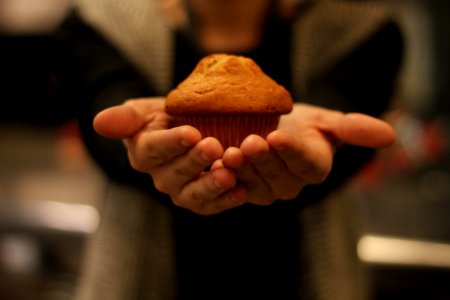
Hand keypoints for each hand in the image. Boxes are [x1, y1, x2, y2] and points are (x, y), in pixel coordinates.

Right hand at [93, 98, 245, 214]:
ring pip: (192, 194)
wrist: (189, 128)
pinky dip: (227, 200)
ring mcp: (181, 191)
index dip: (171, 143)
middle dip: (194, 161)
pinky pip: (211, 205)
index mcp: (144, 152)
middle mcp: (160, 176)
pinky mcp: (201, 200)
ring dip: (210, 186)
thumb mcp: (145, 110)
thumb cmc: (165, 117)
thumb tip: (98, 122)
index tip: (191, 133)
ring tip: (228, 174)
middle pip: (175, 173)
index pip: (153, 149)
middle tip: (213, 146)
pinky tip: (243, 190)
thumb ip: (126, 118)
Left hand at [220, 103, 395, 204]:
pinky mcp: (242, 189)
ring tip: (227, 153)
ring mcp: (265, 190)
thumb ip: (352, 128)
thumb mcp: (327, 120)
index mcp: (314, 168)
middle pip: (277, 176)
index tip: (278, 134)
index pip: (306, 162)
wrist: (274, 126)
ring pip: (253, 184)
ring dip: (240, 170)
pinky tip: (212, 164)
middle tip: (249, 142)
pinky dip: (222, 177)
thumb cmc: (303, 123)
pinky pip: (232, 187)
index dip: (292, 151)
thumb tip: (390, 134)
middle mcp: (291, 185)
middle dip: (263, 160)